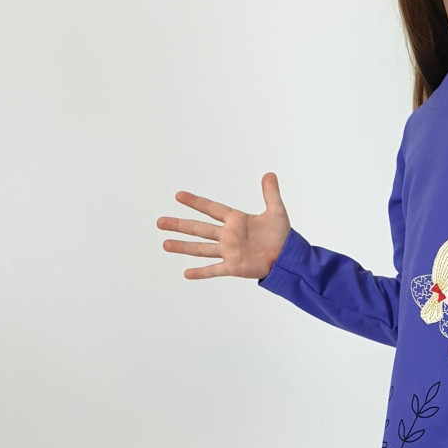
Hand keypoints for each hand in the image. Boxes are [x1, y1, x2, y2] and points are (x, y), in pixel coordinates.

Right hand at [156, 173, 291, 279]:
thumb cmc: (282, 236)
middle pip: (199, 228)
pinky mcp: (233, 267)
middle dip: (180, 224)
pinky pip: (214, 269)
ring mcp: (229, 251)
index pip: (211, 208)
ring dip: (183, 246)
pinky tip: (186, 273)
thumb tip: (269, 174)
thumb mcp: (276, 212)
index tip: (178, 196)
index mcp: (236, 220)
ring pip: (201, 248)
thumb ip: (271, 194)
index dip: (196, 202)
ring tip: (165, 244)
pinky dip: (201, 272)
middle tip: (160, 221)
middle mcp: (228, 235)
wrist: (287, 258)